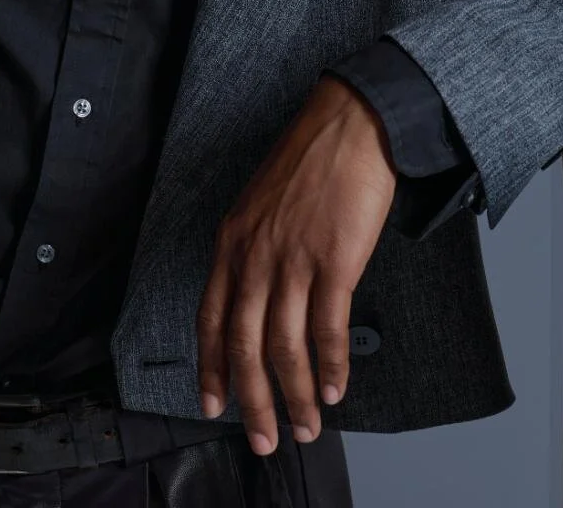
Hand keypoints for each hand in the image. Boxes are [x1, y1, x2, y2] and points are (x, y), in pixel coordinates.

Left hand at [196, 76, 397, 455]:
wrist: (351, 123)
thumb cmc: (312, 157)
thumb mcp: (262, 200)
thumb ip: (255, 247)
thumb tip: (263, 294)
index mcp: (233, 240)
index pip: (211, 318)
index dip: (211, 368)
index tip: (213, 404)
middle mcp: (255, 254)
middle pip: (245, 345)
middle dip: (253, 401)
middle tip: (262, 439)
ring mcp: (294, 259)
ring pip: (285, 346)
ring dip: (296, 395)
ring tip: (305, 426)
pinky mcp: (334, 261)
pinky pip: (328, 328)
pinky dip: (330, 366)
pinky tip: (335, 388)